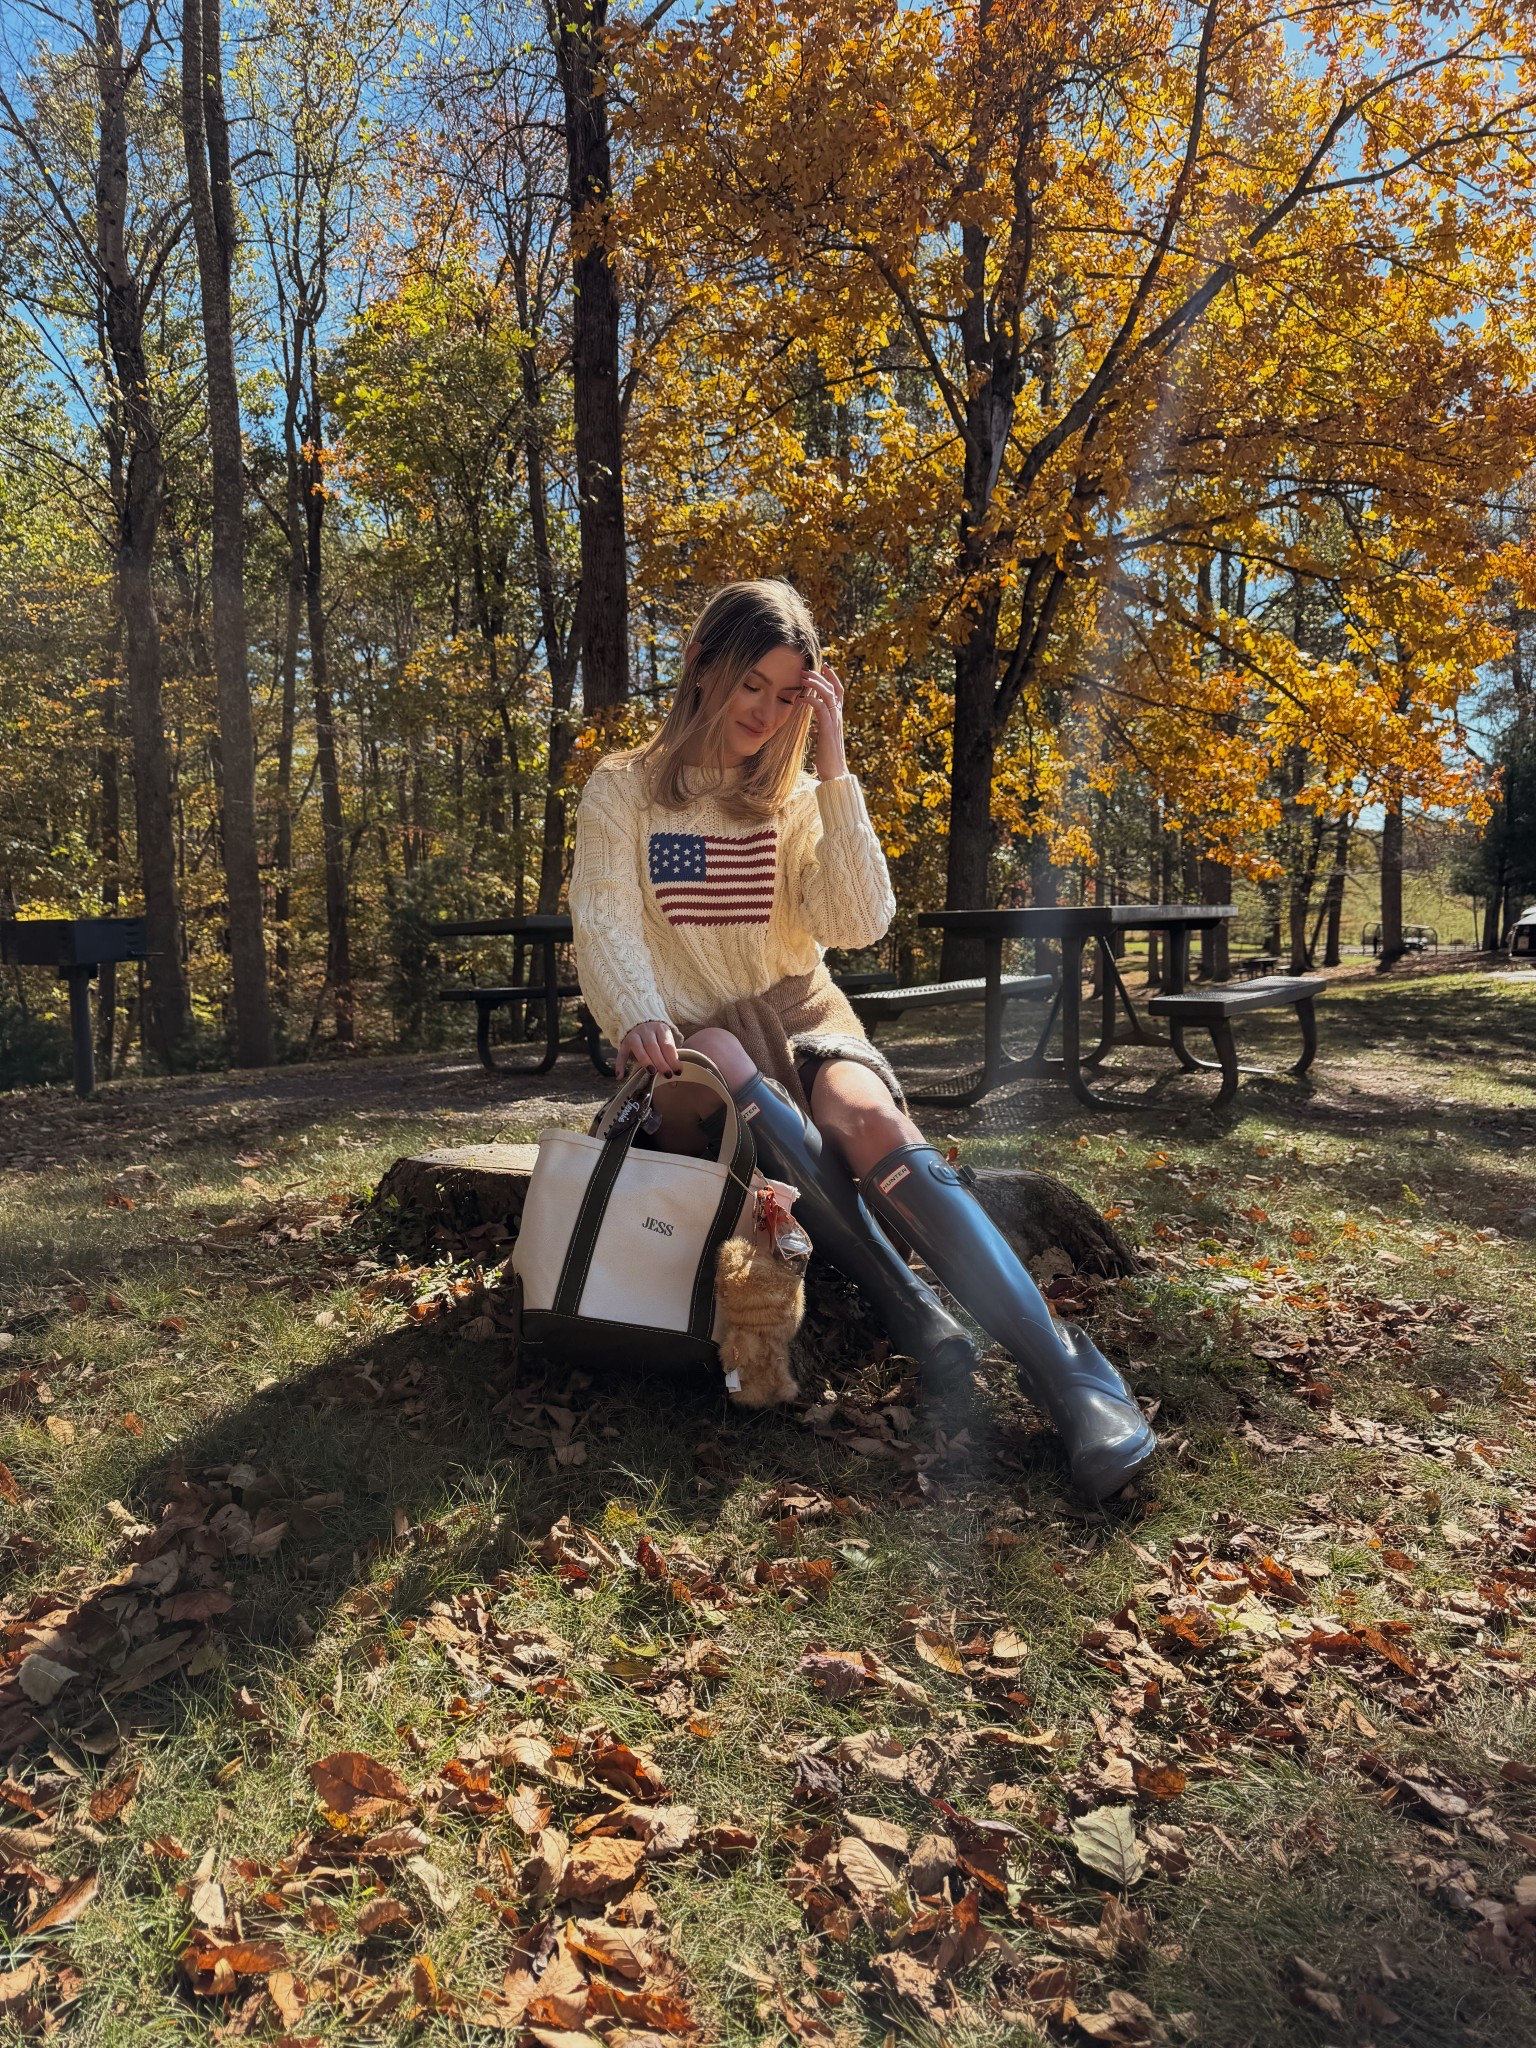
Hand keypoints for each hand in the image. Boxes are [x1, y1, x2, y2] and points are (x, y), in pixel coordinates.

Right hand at [616, 1018, 681, 1077]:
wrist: (640, 1025)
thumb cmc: (657, 1040)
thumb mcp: (665, 1044)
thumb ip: (670, 1060)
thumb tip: (674, 1083)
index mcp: (660, 1029)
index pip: (667, 1044)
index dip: (673, 1059)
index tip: (678, 1071)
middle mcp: (646, 1030)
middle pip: (653, 1046)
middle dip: (661, 1062)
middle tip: (667, 1075)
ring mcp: (634, 1036)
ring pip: (638, 1048)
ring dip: (645, 1061)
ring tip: (652, 1072)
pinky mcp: (624, 1043)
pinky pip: (621, 1054)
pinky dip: (620, 1065)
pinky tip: (620, 1076)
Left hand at [802, 663, 846, 780]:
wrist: (835, 773)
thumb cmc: (827, 758)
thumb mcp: (824, 737)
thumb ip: (821, 724)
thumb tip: (813, 717)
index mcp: (837, 718)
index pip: (838, 692)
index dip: (832, 678)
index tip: (824, 666)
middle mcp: (838, 717)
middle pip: (834, 689)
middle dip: (822, 676)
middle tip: (808, 668)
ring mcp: (834, 723)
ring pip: (828, 695)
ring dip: (815, 684)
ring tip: (803, 677)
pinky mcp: (828, 730)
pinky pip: (821, 709)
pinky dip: (811, 700)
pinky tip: (801, 698)